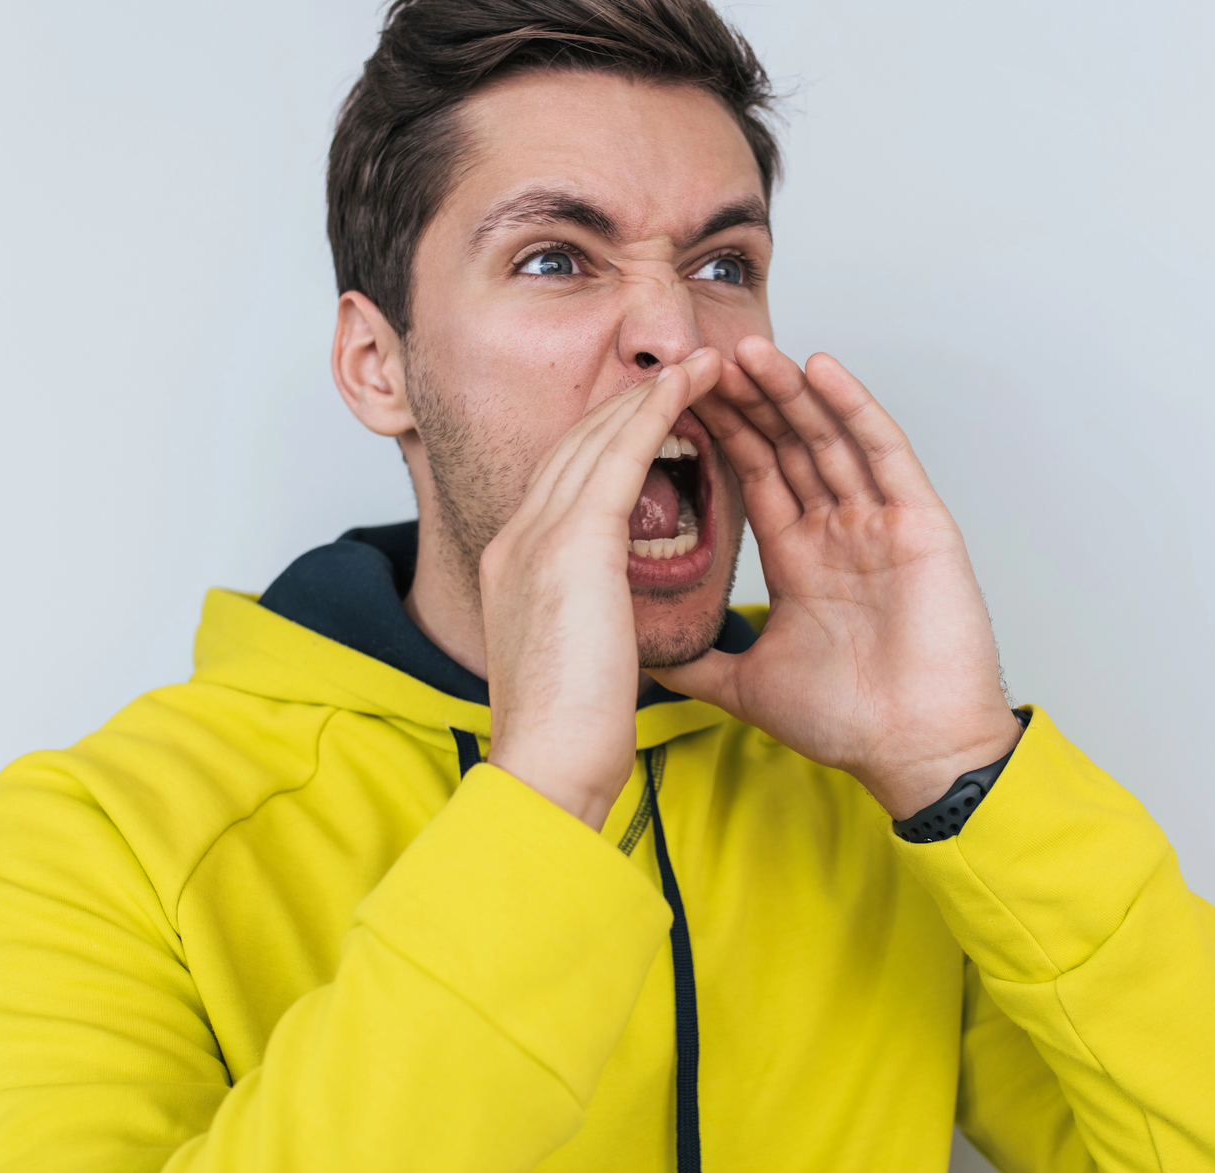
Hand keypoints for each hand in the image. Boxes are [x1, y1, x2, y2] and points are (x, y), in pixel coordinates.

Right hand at [480, 348, 722, 827]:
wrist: (543, 767)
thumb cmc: (567, 737)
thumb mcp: (571, 661)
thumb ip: (584, 623)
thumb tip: (609, 626)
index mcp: (512, 567)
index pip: (562, 483)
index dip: (608, 443)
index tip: (651, 422)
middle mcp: (516, 538)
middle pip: (574, 445)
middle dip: (628, 403)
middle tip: (682, 370)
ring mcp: (537, 534)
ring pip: (599, 436)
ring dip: (652, 391)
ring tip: (701, 363)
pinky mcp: (574, 541)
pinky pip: (624, 454)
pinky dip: (658, 410)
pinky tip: (693, 385)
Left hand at [648, 337, 1021, 819]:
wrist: (914, 755)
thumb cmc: (849, 724)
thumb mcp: (748, 684)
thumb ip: (699, 663)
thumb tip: (639, 658)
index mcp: (800, 558)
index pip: (755, 474)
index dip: (721, 432)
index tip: (678, 395)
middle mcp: (839, 531)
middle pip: (788, 444)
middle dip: (747, 398)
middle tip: (703, 354)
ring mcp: (881, 522)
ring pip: (828, 437)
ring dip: (789, 391)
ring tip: (747, 350)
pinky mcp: (920, 523)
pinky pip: (883, 453)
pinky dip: (853, 408)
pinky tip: (819, 369)